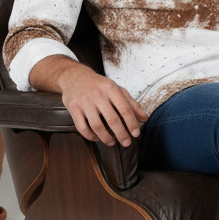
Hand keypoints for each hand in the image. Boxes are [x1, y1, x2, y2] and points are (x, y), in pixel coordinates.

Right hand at [30, 56, 147, 146]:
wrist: (75, 76)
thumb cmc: (99, 85)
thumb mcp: (117, 89)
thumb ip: (131, 104)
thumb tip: (144, 118)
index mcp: (111, 89)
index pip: (125, 109)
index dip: (132, 123)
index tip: (136, 134)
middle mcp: (98, 95)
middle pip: (112, 119)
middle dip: (121, 134)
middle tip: (126, 143)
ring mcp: (84, 102)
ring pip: (97, 125)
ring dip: (106, 138)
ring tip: (112, 142)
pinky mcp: (74, 108)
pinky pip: (82, 127)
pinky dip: (91, 136)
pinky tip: (97, 138)